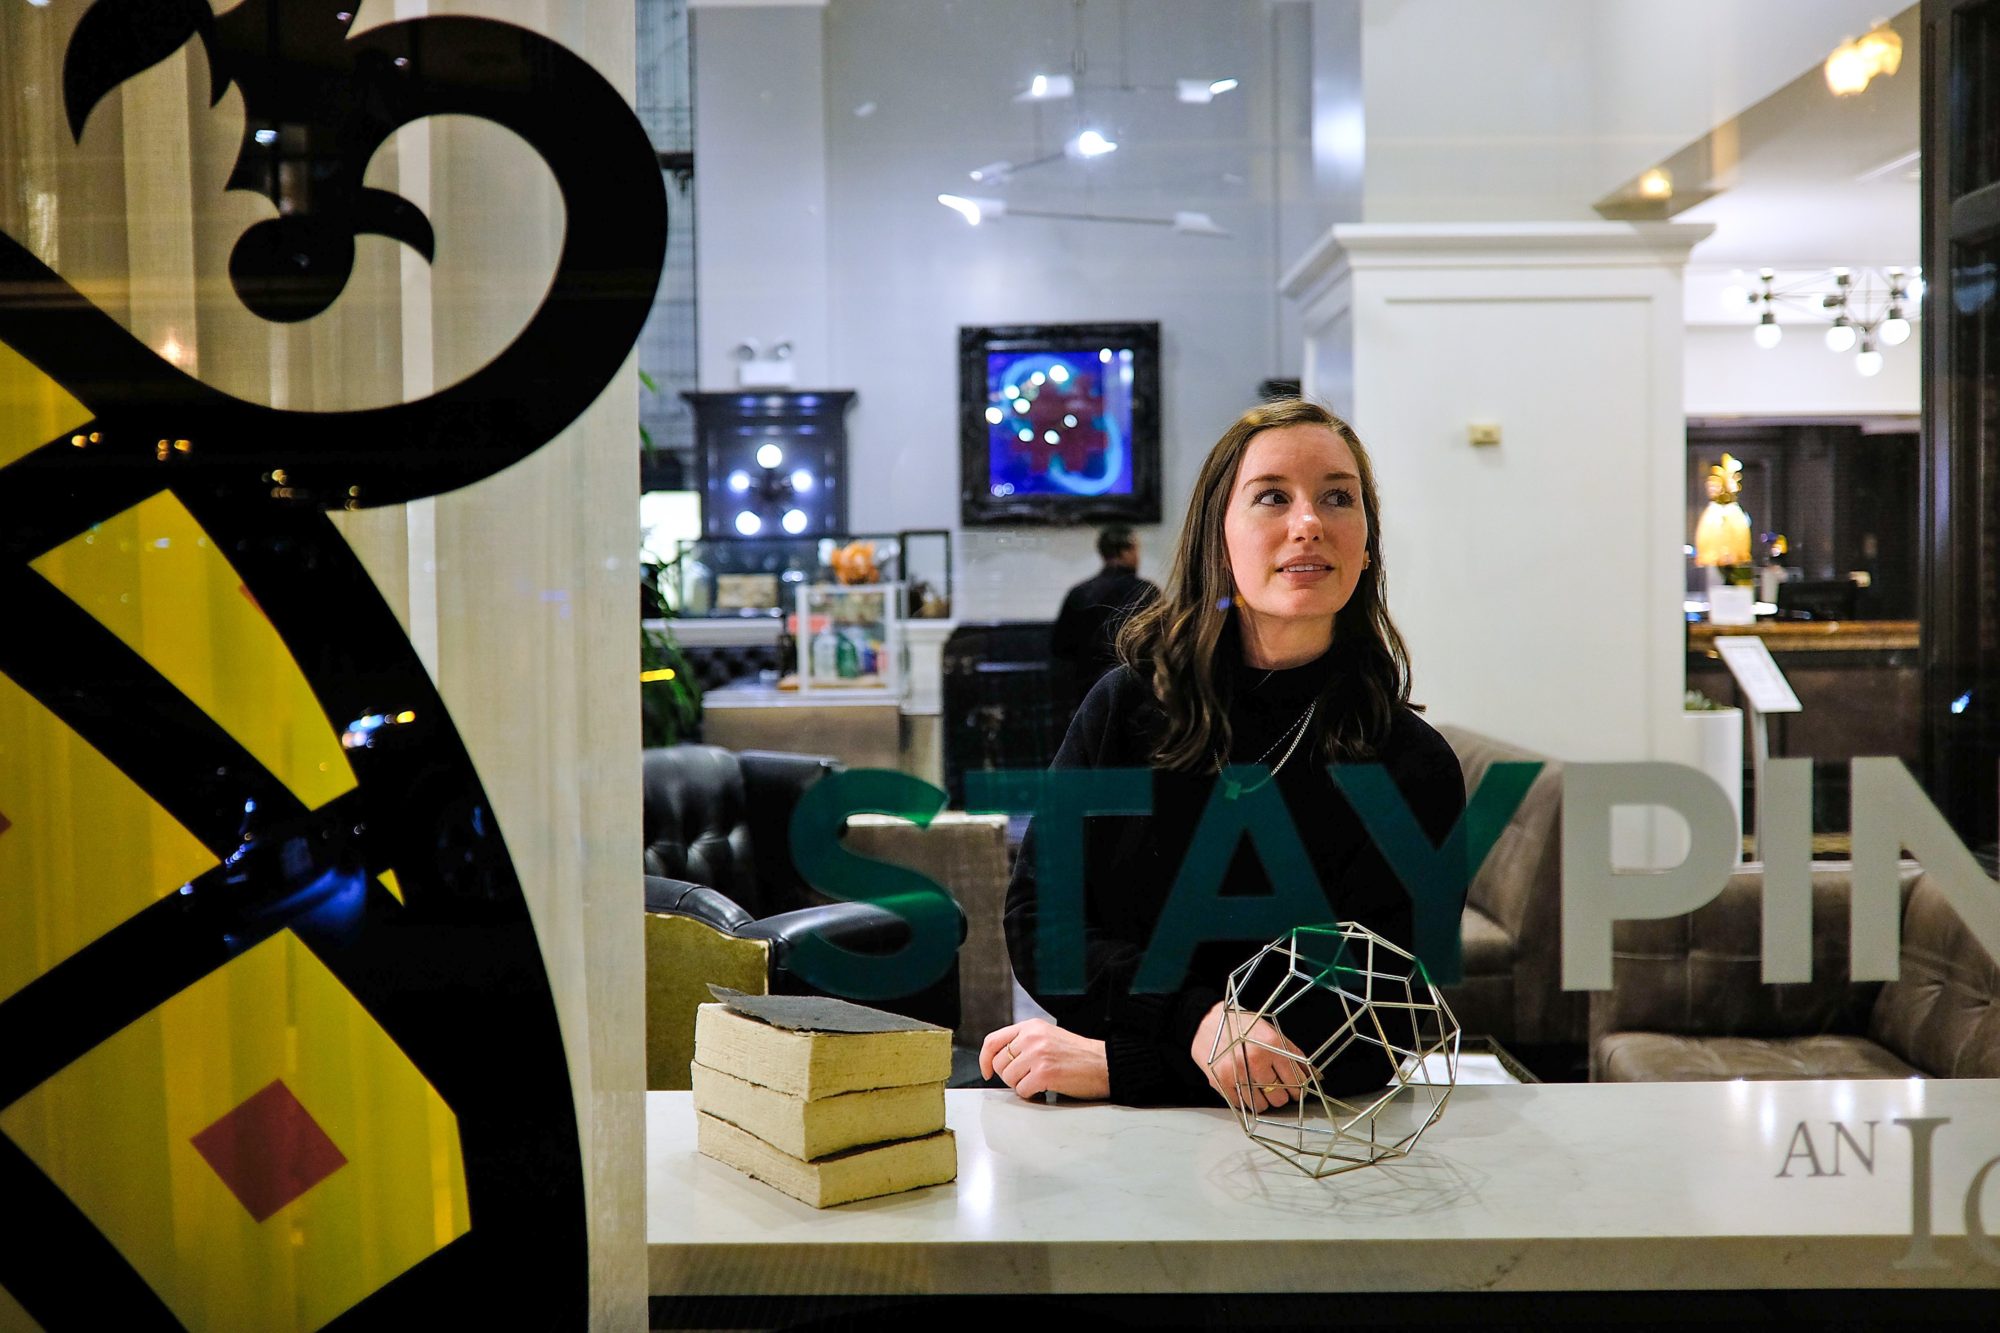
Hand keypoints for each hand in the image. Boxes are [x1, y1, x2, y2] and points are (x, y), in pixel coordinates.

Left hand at [979, 1019, 1109, 1101]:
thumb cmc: (1079, 1055)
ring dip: (1022, 1085)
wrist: (1105, 1064)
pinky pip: (1022, 1091)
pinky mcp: (1044, 1073)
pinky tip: (1046, 1088)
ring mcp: (1037, 1054)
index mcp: (1031, 1027)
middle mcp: (1032, 1037)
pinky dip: (1032, 1095)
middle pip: (999, 1064)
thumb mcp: (1048, 1037)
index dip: (984, 1059)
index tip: (986, 1072)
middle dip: (1010, 1076)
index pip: (993, 1041)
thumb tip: (1001, 1060)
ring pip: (1009, 1078)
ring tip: (1040, 1082)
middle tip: (1028, 1079)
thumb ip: (1025, 1042)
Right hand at [1192, 1000, 1308, 1113]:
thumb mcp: (1271, 1032)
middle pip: (1279, 1097)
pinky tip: (1245, 1088)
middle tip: (1275, 1088)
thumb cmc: (1241, 1025)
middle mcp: (1254, 1060)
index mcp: (1271, 1045)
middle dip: (1280, 1095)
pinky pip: (1241, 1105)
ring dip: (1263, 1100)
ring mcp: (1237, 1073)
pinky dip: (1246, 1101)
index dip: (1298, 1088)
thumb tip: (1313, 1076)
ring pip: (1261, 1105)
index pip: (1295, 1080)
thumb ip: (1293, 1054)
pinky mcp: (1221, 1082)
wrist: (1205, 1021)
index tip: (1294, 1089)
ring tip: (1258, 1088)